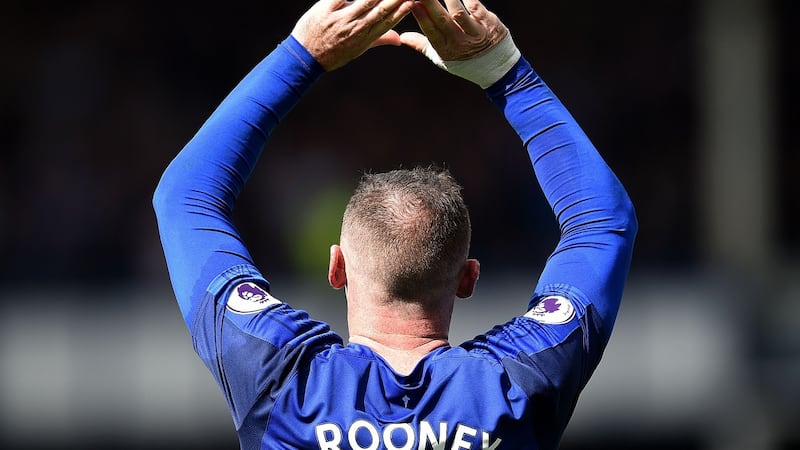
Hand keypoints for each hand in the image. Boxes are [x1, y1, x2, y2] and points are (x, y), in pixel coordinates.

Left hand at [292, 0, 414, 70]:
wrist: (304, 57)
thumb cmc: (332, 53)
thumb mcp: (357, 50)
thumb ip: (378, 40)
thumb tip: (399, 39)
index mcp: (365, 38)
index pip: (388, 21)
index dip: (402, 10)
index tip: (413, 0)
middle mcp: (355, 28)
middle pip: (381, 9)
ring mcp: (340, 18)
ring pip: (366, 0)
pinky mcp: (325, 8)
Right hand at [400, 0, 507, 60]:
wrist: (498, 68)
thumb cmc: (464, 60)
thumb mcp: (442, 57)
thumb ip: (421, 44)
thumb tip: (401, 36)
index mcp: (445, 50)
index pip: (430, 31)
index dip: (421, 16)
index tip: (411, 2)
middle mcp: (460, 43)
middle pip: (442, 20)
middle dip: (430, 3)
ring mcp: (475, 32)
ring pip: (459, 12)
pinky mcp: (488, 22)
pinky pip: (474, 5)